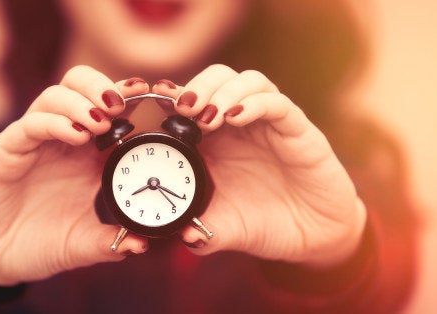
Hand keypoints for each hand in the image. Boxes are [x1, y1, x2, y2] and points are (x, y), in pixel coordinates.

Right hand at [0, 66, 149, 288]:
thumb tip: (141, 244)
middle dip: (104, 86)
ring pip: (55, 96)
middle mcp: (62, 141)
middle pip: (82, 88)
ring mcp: (33, 142)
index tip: (156, 99)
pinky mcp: (6, 149)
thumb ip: (108, 244)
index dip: (132, 100)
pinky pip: (29, 124)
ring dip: (81, 102)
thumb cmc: (35, 244)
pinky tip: (74, 134)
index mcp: (86, 156)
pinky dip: (54, 122)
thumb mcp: (78, 246)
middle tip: (123, 102)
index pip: (111, 112)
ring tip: (101, 121)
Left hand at [152, 65, 365, 267]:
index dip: (172, 95)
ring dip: (224, 91)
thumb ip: (199, 232)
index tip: (154, 99)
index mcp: (214, 140)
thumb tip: (181, 235)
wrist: (312, 236)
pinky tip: (238, 117)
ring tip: (210, 115)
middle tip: (183, 108)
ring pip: (248, 80)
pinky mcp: (297, 129)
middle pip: (217, 78)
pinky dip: (256, 103)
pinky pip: (278, 104)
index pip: (191, 100)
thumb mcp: (224, 229)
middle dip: (198, 86)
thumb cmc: (263, 223)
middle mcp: (239, 124)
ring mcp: (268, 123)